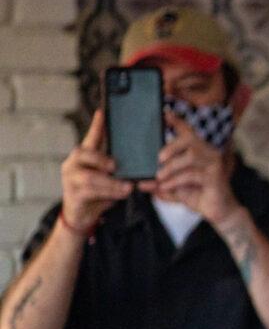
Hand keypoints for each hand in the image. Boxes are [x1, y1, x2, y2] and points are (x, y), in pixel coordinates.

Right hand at [59, 110, 132, 234]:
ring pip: (91, 176)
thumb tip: (138, 159)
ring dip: (111, 182)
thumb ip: (116, 168)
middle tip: (116, 166)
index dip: (97, 125)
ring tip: (127, 187)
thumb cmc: (97, 194)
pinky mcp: (73, 193)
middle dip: (102, 159)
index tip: (103, 112)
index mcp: (84, 156)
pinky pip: (91, 191)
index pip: (90, 138)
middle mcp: (73, 163)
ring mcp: (70, 177)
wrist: (82, 216)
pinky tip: (120, 194)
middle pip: (84, 153)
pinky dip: (108, 192)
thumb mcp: (109, 178)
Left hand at [139, 110, 238, 223]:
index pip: (188, 132)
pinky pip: (193, 174)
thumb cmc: (199, 195)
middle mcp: (209, 154)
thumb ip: (160, 184)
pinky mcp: (215, 178)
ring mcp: (214, 165)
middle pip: (190, 139)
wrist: (219, 213)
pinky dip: (177, 180)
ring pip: (191, 156)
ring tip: (160, 176)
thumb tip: (141, 183)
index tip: (165, 114)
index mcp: (199, 152)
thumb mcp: (175, 189)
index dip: (178, 122)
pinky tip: (167, 186)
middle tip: (159, 158)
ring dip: (172, 166)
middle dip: (172, 146)